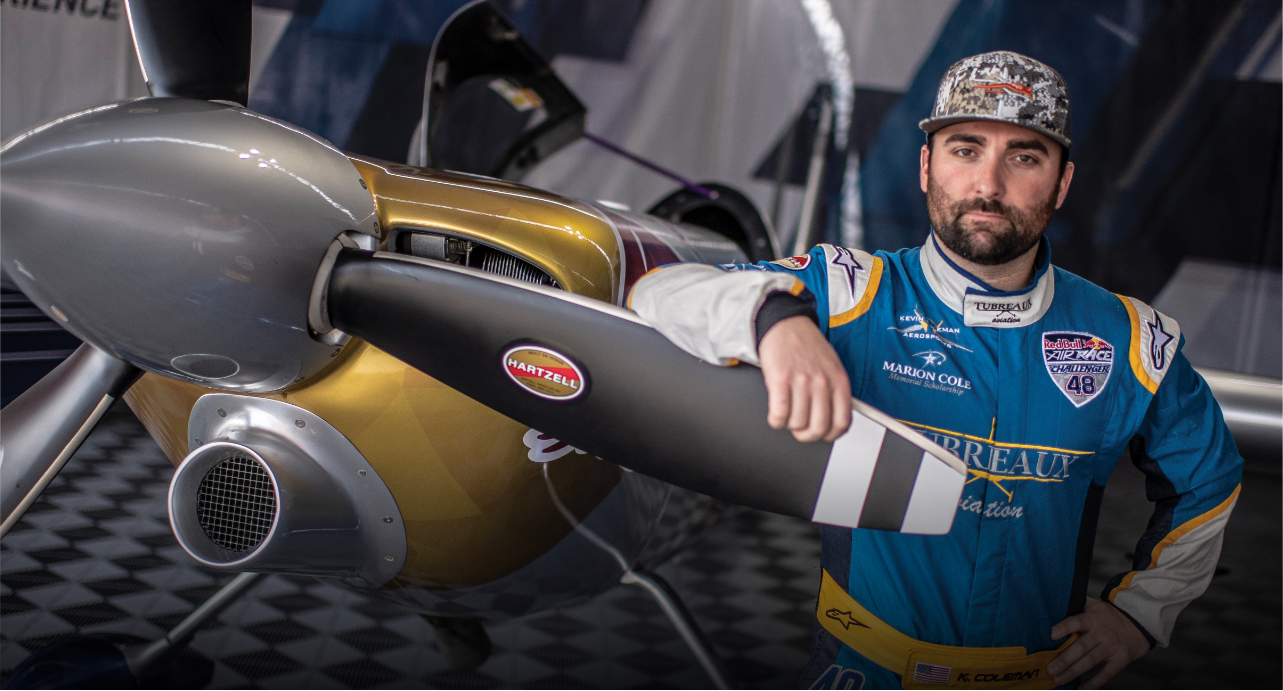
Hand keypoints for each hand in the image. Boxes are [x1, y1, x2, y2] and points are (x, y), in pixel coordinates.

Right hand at [757, 315, 850, 442]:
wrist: (786, 324)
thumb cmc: (807, 345)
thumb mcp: (832, 366)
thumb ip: (835, 391)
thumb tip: (832, 419)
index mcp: (838, 381)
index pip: (842, 422)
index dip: (831, 435)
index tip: (823, 435)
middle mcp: (822, 382)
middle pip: (818, 427)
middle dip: (807, 435)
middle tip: (801, 429)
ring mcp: (801, 381)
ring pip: (797, 423)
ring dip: (790, 425)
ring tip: (788, 415)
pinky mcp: (780, 380)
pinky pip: (779, 414)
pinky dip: (776, 421)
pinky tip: (776, 414)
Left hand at [1047, 598, 1148, 687]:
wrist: (1139, 622)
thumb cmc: (1108, 615)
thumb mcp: (1093, 606)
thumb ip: (1076, 607)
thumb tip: (1052, 608)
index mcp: (1092, 618)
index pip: (1077, 622)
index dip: (1064, 627)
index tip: (1051, 635)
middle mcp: (1102, 633)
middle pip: (1081, 647)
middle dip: (1064, 659)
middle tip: (1050, 669)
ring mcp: (1112, 647)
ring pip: (1090, 661)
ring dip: (1073, 672)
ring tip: (1058, 679)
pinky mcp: (1120, 660)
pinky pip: (1105, 674)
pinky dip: (1093, 683)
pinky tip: (1080, 689)